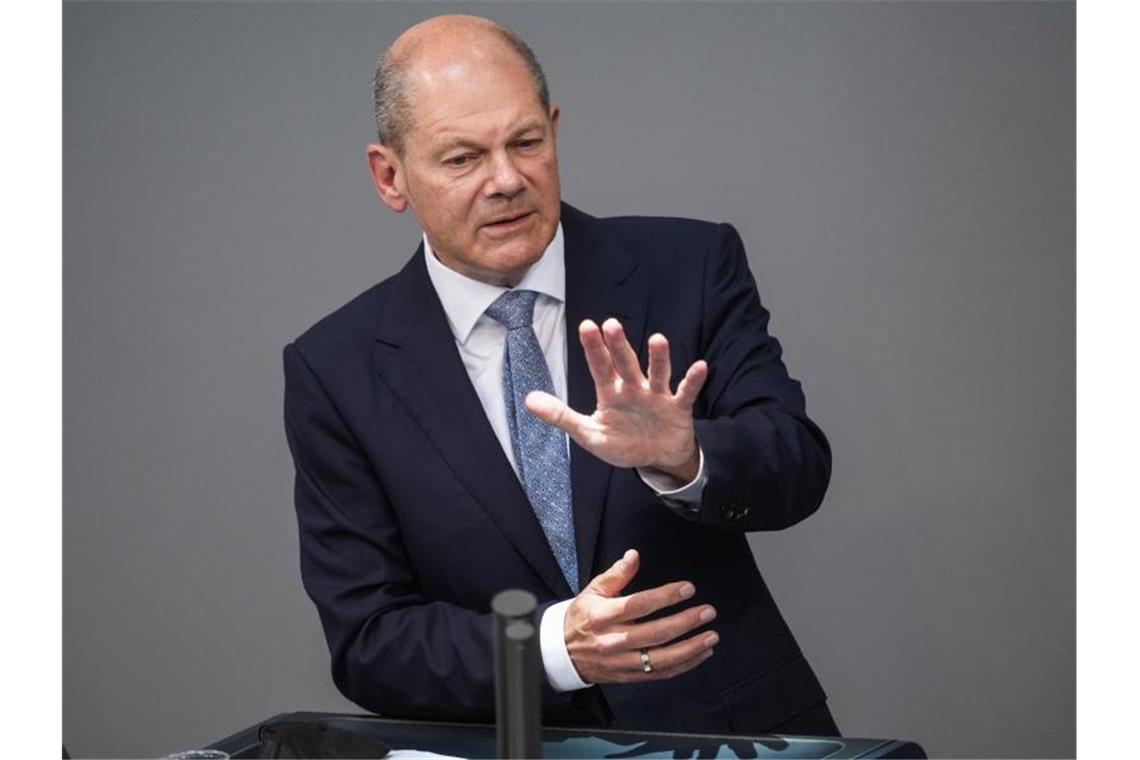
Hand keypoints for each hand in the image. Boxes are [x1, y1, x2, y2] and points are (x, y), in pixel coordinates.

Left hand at [526, 318, 707, 483]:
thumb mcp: (589, 434)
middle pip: (626, 364)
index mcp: (611, 393)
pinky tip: (700, 366)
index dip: (593, 349)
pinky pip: (686, 392)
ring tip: (657, 339)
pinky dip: (693, 381)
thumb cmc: (623, 442)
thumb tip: (528, 400)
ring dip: (658, 358)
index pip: (600, 367)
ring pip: (657, 373)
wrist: (658, 459)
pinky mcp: (678, 408)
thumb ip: (561, 416)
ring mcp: (657, 396)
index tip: (586, 326)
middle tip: (611, 324)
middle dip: (619, 346)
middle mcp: (634, 388)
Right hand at [564, 549, 718, 683]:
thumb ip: (616, 574)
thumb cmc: (583, 617)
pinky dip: (684, 665)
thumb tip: (633, 555)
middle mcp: (613, 640)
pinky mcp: (629, 676)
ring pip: (661, 659)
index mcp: (603, 616)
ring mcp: (622, 661)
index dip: (665, 596)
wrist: (564, 653)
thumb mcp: (593, 590)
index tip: (688, 588)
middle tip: (707, 611)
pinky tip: (700, 654)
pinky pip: (661, 673)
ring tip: (711, 635)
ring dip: (690, 648)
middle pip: (655, 633)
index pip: (638, 605)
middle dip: (685, 622)